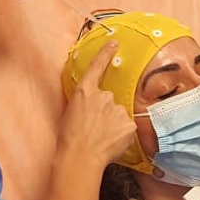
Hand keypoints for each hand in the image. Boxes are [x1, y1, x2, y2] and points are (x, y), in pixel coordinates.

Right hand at [57, 43, 135, 169]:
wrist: (80, 156)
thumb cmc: (69, 139)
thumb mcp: (71, 113)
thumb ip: (86, 105)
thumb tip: (96, 110)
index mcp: (85, 92)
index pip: (97, 68)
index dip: (105, 54)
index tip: (114, 43)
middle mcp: (104, 96)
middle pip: (110, 101)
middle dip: (106, 113)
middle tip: (96, 129)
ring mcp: (118, 109)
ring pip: (119, 115)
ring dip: (114, 124)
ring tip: (102, 138)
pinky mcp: (129, 123)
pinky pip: (127, 127)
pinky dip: (121, 135)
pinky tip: (111, 143)